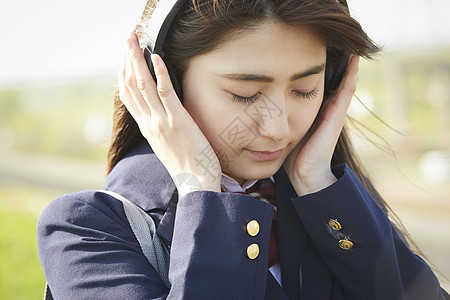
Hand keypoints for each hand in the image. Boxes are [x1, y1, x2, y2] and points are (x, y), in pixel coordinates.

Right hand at [118, 32, 220, 193]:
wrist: (195, 184)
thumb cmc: (185, 166)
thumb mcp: (166, 144)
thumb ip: (160, 127)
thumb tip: (161, 114)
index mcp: (146, 127)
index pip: (128, 96)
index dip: (124, 73)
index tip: (125, 56)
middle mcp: (149, 122)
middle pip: (131, 85)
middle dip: (127, 58)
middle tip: (126, 37)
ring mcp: (161, 121)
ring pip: (143, 85)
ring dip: (137, 59)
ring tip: (134, 39)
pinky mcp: (178, 121)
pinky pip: (166, 92)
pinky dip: (160, 73)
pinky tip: (157, 57)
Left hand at [283, 55, 359, 195]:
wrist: (304, 173)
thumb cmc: (292, 155)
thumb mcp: (286, 130)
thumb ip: (281, 119)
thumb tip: (265, 110)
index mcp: (312, 113)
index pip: (314, 88)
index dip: (314, 73)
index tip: (313, 57)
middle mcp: (325, 111)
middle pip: (331, 84)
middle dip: (332, 67)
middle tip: (334, 46)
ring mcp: (333, 113)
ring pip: (342, 84)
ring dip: (346, 68)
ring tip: (349, 48)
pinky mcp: (337, 116)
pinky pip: (346, 92)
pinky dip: (350, 77)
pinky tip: (353, 62)